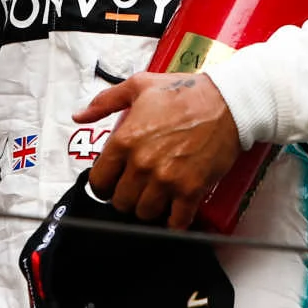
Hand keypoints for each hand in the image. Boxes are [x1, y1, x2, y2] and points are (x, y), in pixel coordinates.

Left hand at [73, 73, 242, 228]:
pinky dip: (173, 222)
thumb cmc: (185, 93)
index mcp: (125, 140)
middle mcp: (142, 163)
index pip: (98, 181)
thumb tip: (79, 116)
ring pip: (144, 214)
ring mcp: (167, 179)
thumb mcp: (139, 86)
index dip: (103, 185)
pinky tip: (175, 212)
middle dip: (126, 198)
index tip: (112, 184)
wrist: (227, 102)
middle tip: (136, 190)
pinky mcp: (191, 190)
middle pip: (120, 202)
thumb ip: (105, 101)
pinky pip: (175, 222)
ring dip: (149, 209)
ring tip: (156, 198)